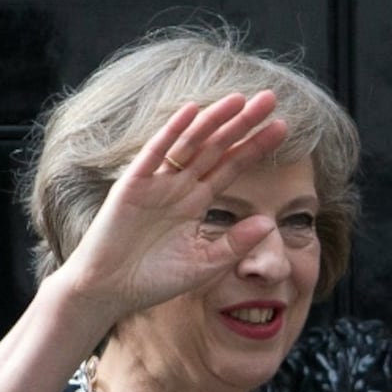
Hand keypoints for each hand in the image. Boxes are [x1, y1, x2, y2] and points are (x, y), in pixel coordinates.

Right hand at [55, 90, 288, 318]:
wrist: (108, 292)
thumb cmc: (153, 280)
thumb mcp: (204, 264)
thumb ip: (235, 244)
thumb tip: (269, 222)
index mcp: (196, 202)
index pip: (232, 166)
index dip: (255, 147)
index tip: (282, 127)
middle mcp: (179, 186)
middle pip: (216, 147)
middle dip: (242, 123)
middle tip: (270, 99)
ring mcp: (156, 182)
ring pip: (190, 143)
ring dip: (213, 120)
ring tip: (239, 99)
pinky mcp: (132, 184)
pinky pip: (155, 153)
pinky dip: (172, 132)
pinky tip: (192, 111)